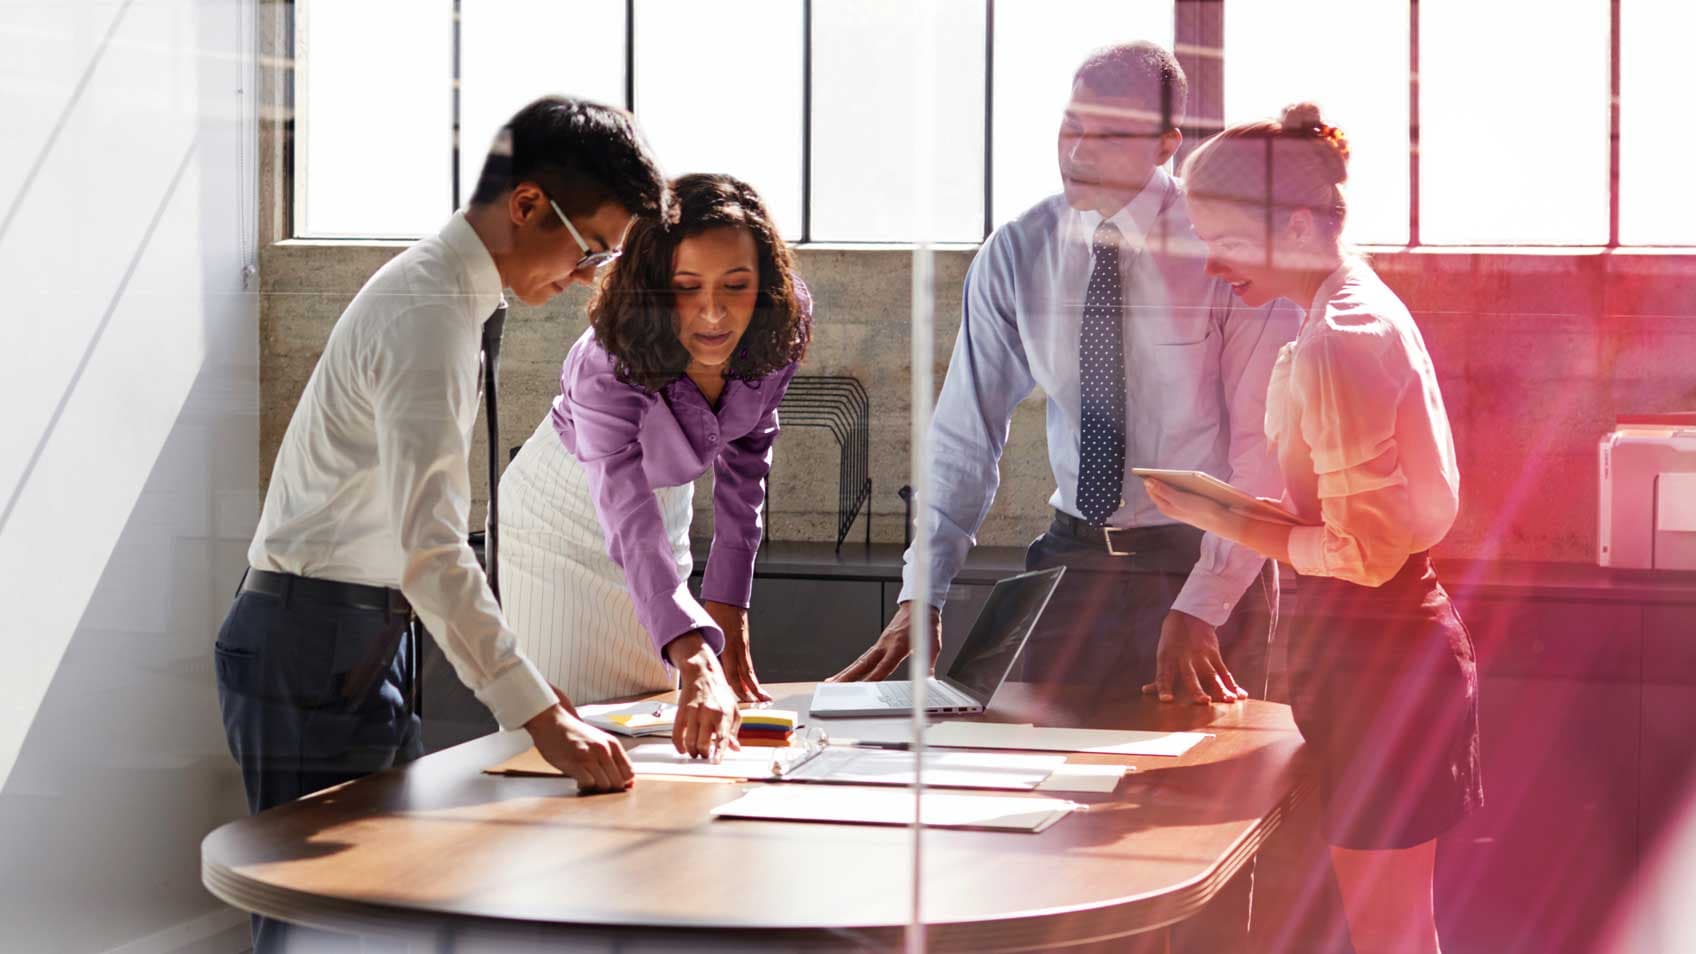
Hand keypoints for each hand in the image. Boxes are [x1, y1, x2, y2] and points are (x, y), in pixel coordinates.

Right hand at [523, 703, 634, 792]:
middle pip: (618, 782)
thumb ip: (612, 758)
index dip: (623, 783)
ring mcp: (590, 756)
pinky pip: (588, 784)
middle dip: (609, 789)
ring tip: (587, 782)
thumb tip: (627, 782)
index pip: (629, 773)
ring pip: (604, 785)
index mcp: (613, 744)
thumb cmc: (575, 734)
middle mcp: (604, 750)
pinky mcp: (575, 762)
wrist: (553, 721)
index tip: (613, 785)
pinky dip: (584, 786)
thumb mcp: (599, 741)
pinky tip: (578, 780)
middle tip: (598, 785)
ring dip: (596, 788)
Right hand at [666, 633, 741, 759]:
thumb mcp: (733, 710)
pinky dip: (678, 745)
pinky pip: (677, 733)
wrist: (703, 674)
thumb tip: (735, 749)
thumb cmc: (721, 693)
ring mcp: (693, 713)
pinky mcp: (681, 712)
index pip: (722, 739)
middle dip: (703, 755)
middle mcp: (708, 713)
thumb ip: (734, 731)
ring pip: (689, 741)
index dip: (718, 754)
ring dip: (692, 752)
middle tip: (704, 758)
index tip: (715, 765)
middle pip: (703, 744)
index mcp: (724, 714)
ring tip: (695, 754)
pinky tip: (683, 749)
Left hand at [706, 601, 770, 702]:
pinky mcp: (745, 644)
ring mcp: (743, 647)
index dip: (733, 688)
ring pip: (749, 670)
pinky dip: (751, 675)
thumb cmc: (716, 612)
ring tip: (762, 698)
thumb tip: (701, 664)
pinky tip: (752, 683)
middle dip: (750, 691)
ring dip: (755, 686)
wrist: (729, 598)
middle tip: (756, 704)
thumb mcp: (708, 631)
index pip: (730, 673)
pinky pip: (748, 663)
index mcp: (727, 646)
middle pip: (744, 675)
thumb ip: (708, 649)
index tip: (735, 700)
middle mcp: (737, 649)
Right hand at [828, 601, 942, 681]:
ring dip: (845, 673)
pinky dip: (854, 667)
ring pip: (860, 661)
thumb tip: (929, 680)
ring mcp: (880, 644)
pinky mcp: (880, 644)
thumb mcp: (933, 644)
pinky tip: (847, 674)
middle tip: (833, 686)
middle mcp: (885, 645)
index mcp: (898, 646)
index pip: (883, 667)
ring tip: (832, 683)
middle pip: (863, 664)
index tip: (861, 690)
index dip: (872, 679)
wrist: (918, 605)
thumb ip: (929, 663)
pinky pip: (864, 658)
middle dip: (847, 676)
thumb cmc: (925, 622)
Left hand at [1141, 610, 1247, 704]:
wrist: (1189, 615)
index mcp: (1167, 659)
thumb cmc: (1172, 642)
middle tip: (1203, 701)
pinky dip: (1233, 684)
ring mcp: (1201, 655)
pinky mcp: (1214, 653)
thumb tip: (1145, 691)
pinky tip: (1240, 695)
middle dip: (1197, 689)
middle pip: (1191, 676)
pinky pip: (1224, 671)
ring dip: (1221, 688)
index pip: (1164, 675)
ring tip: (1229, 700)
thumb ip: (1159, 676)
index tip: (1167, 700)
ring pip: (1212, 675)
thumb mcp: (1163, 655)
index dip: (1164, 687)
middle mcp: (1184, 658)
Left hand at [1142, 477, 1228, 531]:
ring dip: (1172, 483)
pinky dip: (1181, 486)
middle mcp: (1170, 508)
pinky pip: (1181, 493)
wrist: (1219, 520)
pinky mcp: (1189, 506)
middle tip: (1161, 470)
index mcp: (1165, 507)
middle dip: (1160, 481)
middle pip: (1161, 491)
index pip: (1152, 491)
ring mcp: (1179, 507)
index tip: (1148, 470)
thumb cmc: (1198, 509)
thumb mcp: (1178, 498)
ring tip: (1173, 474)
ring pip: (1171, 492)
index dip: (1150, 480)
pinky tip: (1186, 481)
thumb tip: (1146, 481)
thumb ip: (1162, 490)